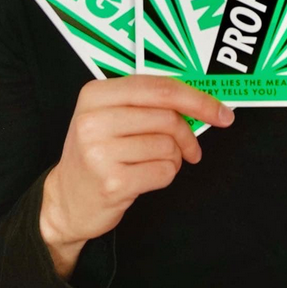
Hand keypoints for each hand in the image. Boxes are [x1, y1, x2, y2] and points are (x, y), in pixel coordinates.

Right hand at [39, 74, 234, 272]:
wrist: (65, 200)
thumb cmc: (98, 152)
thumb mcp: (110, 115)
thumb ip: (147, 102)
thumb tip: (202, 101)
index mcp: (96, 93)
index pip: (159, 87)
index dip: (196, 98)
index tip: (221, 111)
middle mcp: (94, 118)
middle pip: (167, 116)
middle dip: (188, 133)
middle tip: (191, 148)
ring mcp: (100, 151)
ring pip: (168, 145)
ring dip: (175, 157)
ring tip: (157, 163)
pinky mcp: (112, 182)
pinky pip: (164, 171)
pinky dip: (167, 174)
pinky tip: (148, 177)